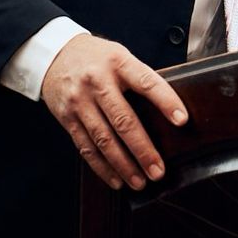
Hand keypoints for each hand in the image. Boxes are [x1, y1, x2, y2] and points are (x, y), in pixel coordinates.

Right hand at [41, 35, 188, 190]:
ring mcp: (80, 101)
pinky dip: (102, 167)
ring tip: (140, 182)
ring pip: (104, 139)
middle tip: (158, 171)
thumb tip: (168, 110)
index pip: (146, 83)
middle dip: (143, 149)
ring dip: (124, 165)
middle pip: (123, 120)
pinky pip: (86, 147)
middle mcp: (97, 82)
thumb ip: (139, 78)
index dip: (166, 101)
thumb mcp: (120, 56)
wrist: (54, 54)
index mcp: (117, 63)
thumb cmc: (96, 57)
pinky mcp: (67, 118)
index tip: (182, 120)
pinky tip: (116, 179)